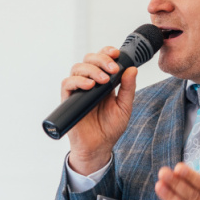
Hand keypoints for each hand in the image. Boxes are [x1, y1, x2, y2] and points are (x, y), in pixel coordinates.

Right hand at [62, 46, 137, 173]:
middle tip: (112, 69)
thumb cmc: (110, 128)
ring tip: (103, 80)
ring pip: (78, 68)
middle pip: (89, 59)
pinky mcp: (68, 100)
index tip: (116, 53)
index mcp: (103, 82)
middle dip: (101, 59)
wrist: (98, 147)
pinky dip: (78, 81)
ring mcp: (78, 90)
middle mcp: (89, 82)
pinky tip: (90, 86)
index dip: (107, 52)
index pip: (102, 59)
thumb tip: (132, 69)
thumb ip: (128, 88)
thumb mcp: (124, 107)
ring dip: (92, 70)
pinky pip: (67, 84)